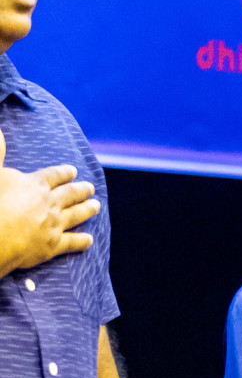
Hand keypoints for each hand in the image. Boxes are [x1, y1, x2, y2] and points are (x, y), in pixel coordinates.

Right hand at [0, 127, 99, 275]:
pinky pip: (71, 242)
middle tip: (91, 188)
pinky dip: (81, 241)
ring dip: (87, 210)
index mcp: (34, 184)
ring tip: (96, 206)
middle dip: (81, 190)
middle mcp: (49, 203)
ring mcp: (53, 224)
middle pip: (70, 194)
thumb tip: (0, 132)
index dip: (63, 173)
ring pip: (75, 215)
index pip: (53, 176)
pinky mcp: (52, 246)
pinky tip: (89, 240)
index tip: (73, 171)